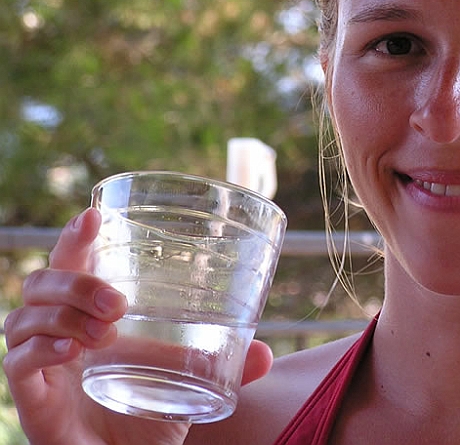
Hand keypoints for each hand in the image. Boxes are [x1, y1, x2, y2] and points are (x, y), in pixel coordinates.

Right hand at [4, 208, 273, 444]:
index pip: (71, 263)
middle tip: (119, 302)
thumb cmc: (146, 413)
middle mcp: (59, 333)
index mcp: (89, 315)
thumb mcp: (187, 379)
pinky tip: (72, 351)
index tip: (95, 215)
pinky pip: (16, 364)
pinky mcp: (34, 400)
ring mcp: (43, 365)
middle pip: (41, 283)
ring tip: (106, 331)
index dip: (76, 237)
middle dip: (77, 282)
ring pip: (22, 317)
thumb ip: (225, 362)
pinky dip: (40, 350)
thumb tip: (267, 353)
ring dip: (63, 314)